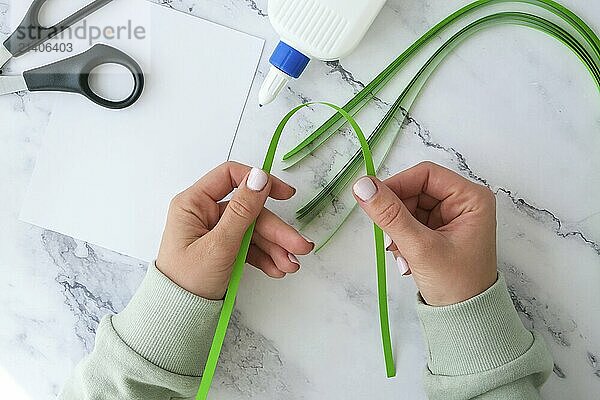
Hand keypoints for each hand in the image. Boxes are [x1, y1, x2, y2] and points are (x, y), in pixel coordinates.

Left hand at [157, 161, 313, 299]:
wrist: (177, 318)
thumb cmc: (188, 281)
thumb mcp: (219, 244)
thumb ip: (242, 210)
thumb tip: (260, 176)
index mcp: (194, 203)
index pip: (230, 176)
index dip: (260, 181)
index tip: (285, 195)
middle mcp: (204, 213)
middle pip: (250, 210)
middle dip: (276, 231)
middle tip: (300, 247)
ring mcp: (215, 231)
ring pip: (253, 230)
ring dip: (275, 247)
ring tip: (291, 266)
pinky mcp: (223, 248)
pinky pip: (249, 246)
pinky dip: (265, 257)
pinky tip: (277, 269)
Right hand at [352, 161, 496, 305]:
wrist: (465, 319)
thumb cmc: (455, 284)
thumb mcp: (419, 247)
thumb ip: (390, 214)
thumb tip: (362, 186)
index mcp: (470, 198)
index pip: (425, 174)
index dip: (397, 184)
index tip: (372, 200)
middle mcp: (463, 202)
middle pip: (416, 190)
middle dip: (398, 214)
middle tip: (390, 239)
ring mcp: (451, 217)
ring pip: (410, 206)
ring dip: (398, 229)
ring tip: (401, 254)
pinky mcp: (440, 231)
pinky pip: (411, 222)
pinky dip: (402, 237)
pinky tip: (406, 257)